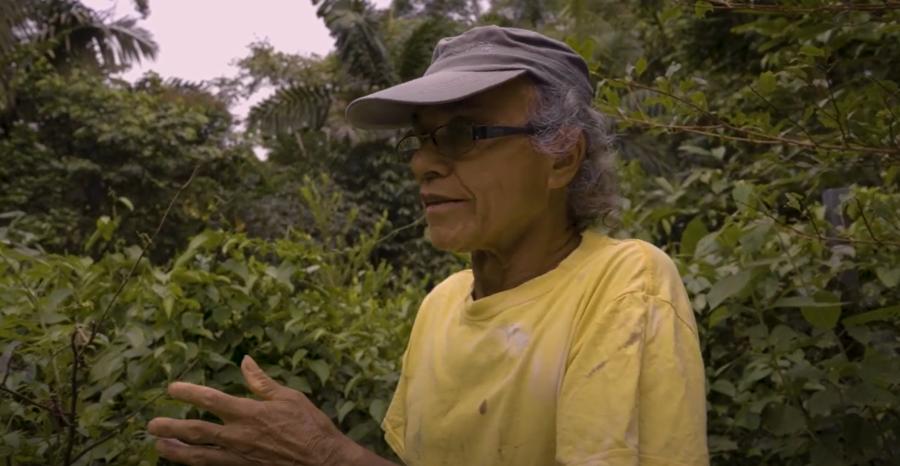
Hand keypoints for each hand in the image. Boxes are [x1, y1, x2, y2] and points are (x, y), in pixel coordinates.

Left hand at [148, 355, 349, 465]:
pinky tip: (187, 461)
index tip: (171, 389)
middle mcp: (239, 436)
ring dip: (176, 451)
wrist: (323, 461)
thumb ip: (262, 382)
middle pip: (196, 431)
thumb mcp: (289, 397)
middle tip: (151, 425)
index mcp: (249, 413)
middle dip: (171, 427)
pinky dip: (197, 464)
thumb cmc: (310, 426)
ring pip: (199, 456)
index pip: (211, 400)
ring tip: (159, 446)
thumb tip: (245, 362)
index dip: (188, 393)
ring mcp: (239, 456)